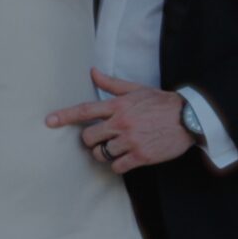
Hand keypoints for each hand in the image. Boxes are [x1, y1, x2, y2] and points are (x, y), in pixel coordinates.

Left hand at [45, 69, 194, 173]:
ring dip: (103, 154)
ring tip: (113, 148)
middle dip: (89, 141)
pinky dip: (117, 164)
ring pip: (101, 154)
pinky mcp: (141, 156)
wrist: (189, 118)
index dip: (65, 116)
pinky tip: (125, 158)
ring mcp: (131, 141)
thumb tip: (92, 72)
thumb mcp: (136, 89)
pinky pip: (117, 166)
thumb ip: (112, 84)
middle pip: (88, 137)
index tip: (49, 122)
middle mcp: (121, 123)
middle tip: (97, 140)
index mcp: (118, 105)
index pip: (85, 111)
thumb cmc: (161, 102)